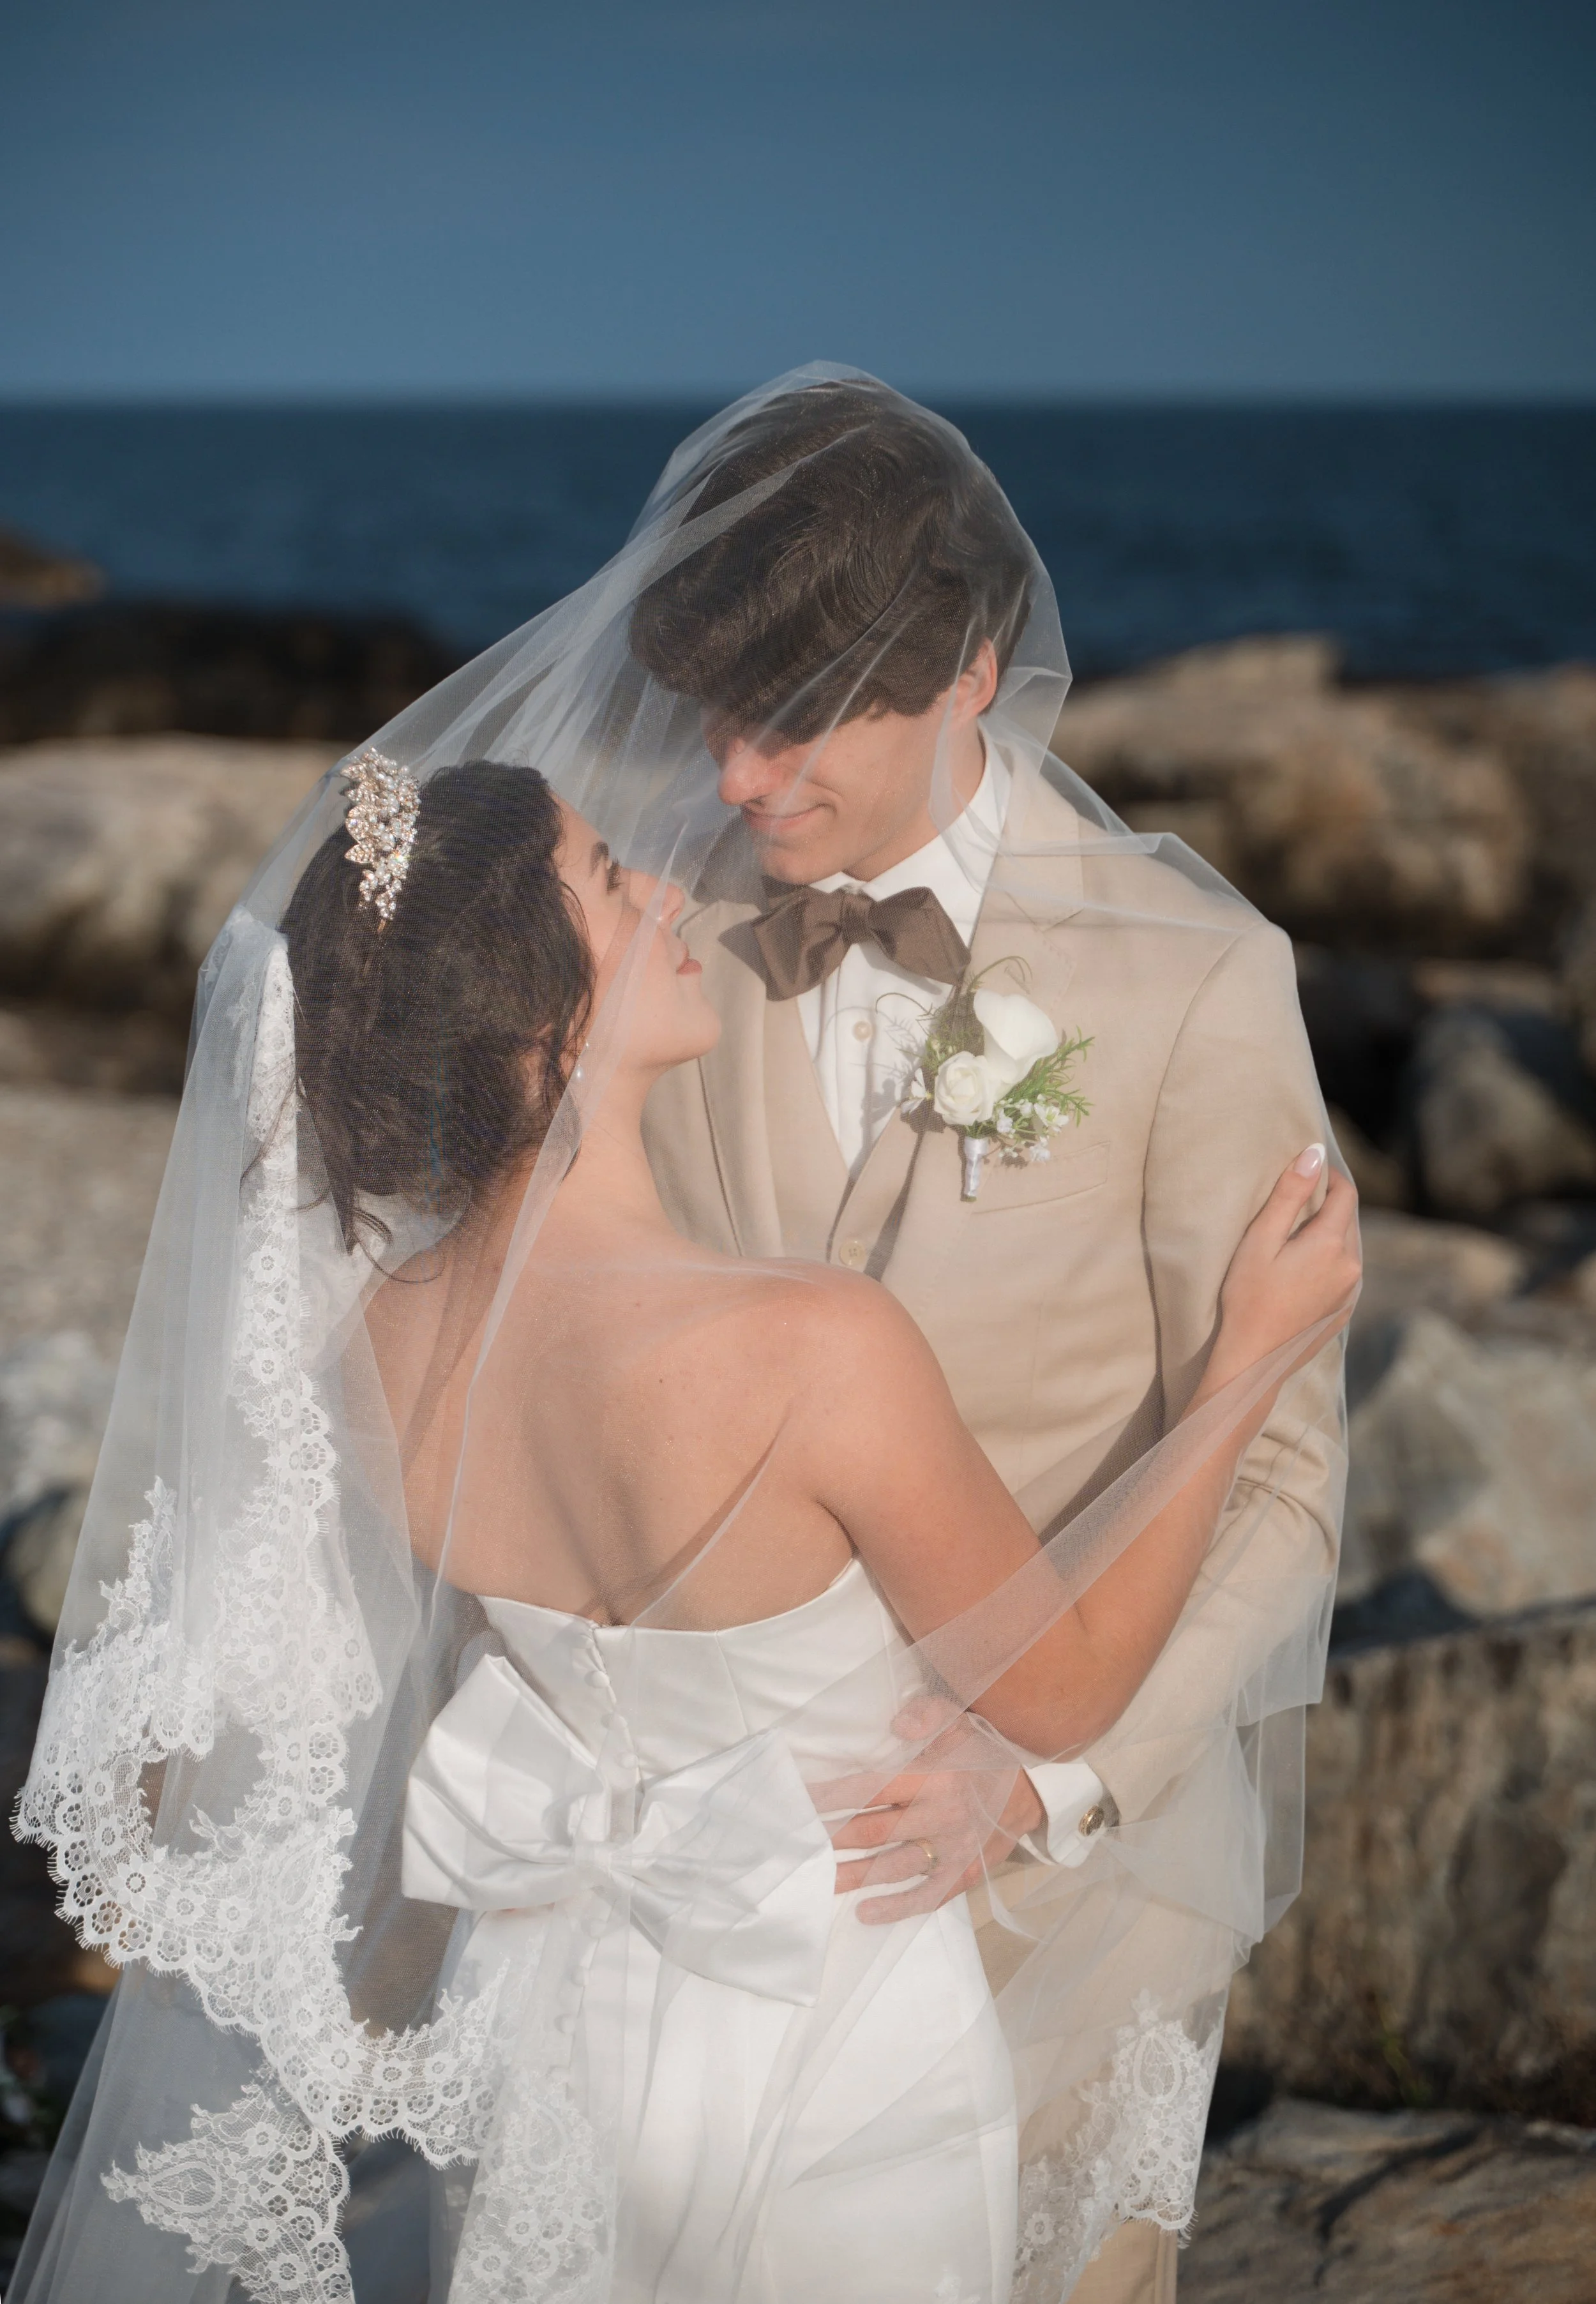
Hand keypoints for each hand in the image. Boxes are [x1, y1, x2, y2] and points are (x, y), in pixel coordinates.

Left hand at [813, 1702, 1046, 1924]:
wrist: (1034, 1789)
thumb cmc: (985, 1752)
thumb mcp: (959, 1720)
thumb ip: (926, 1715)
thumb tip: (896, 1725)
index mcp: (934, 1777)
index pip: (872, 1788)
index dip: (833, 1796)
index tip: (801, 1801)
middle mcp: (941, 1816)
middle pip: (875, 1831)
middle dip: (833, 1838)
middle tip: (799, 1845)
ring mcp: (953, 1849)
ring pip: (894, 1867)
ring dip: (855, 1876)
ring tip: (819, 1881)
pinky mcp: (964, 1873)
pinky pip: (927, 1895)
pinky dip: (897, 1907)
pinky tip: (866, 1912)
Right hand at [1210, 1144, 1360, 1389]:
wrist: (1253, 1360)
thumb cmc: (1248, 1296)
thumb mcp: (1261, 1239)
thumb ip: (1290, 1193)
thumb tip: (1315, 1153)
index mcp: (1332, 1244)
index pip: (1345, 1194)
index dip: (1329, 1177)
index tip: (1309, 1170)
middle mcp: (1352, 1267)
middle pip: (1350, 1219)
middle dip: (1329, 1204)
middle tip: (1298, 1201)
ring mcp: (1352, 1292)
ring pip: (1350, 1246)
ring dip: (1331, 1232)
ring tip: (1297, 1235)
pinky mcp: (1344, 1310)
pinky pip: (1346, 1272)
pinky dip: (1331, 1260)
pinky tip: (1303, 1269)